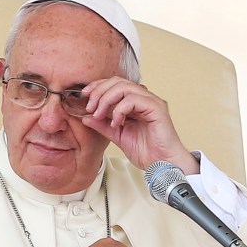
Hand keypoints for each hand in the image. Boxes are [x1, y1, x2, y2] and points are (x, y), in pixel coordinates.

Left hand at [81, 77, 198, 174]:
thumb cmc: (146, 151)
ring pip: (124, 87)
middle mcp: (144, 98)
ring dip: (106, 100)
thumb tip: (85, 117)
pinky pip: (133, 100)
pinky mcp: (156, 108)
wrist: (162, 164)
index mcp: (135, 102)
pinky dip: (119, 110)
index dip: (98, 86)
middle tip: (89, 107)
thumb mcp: (117, 136)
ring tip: (99, 115)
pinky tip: (116, 123)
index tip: (84, 96)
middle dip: (99, 92)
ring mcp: (151, 101)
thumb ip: (102, 125)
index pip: (114, 84)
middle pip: (118, 81)